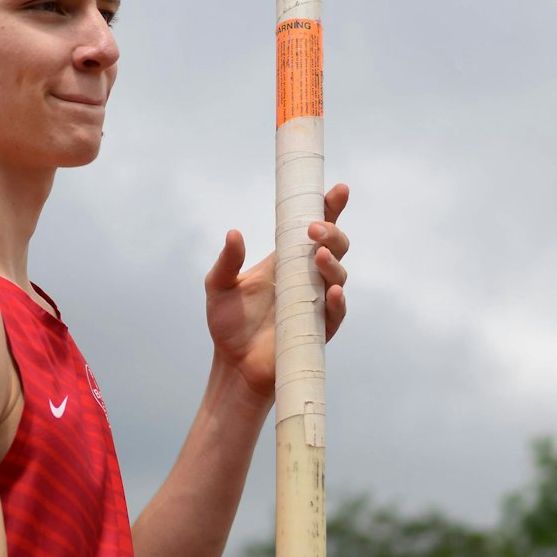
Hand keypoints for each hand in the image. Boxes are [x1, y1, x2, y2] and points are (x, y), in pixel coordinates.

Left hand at [204, 184, 350, 396]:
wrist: (234, 366)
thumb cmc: (228, 325)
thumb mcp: (218, 286)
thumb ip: (226, 261)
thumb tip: (233, 234)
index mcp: (286, 261)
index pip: (313, 228)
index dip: (328, 208)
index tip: (337, 190)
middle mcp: (306, 277)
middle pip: (334, 247)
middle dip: (331, 232)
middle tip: (314, 229)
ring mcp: (316, 302)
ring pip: (338, 275)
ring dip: (332, 262)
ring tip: (317, 254)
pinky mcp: (319, 329)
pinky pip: (336, 312)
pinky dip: (337, 300)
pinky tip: (331, 291)